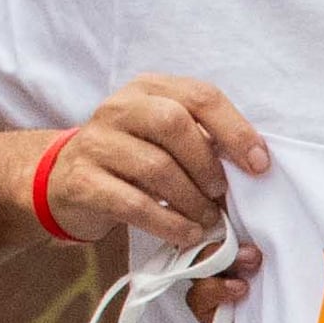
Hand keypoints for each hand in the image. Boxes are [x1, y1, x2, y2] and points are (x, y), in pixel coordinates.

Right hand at [51, 73, 268, 247]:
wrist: (63, 181)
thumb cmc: (131, 160)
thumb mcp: (164, 139)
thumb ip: (203, 141)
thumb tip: (255, 165)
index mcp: (150, 89)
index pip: (201, 96)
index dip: (236, 130)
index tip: (260, 165)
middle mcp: (120, 108)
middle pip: (174, 124)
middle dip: (208, 164)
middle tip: (221, 195)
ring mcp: (96, 143)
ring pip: (155, 167)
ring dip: (191, 200)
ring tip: (207, 221)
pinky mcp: (82, 182)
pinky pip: (132, 203)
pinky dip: (167, 222)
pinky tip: (185, 233)